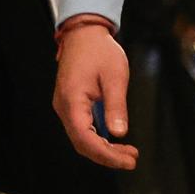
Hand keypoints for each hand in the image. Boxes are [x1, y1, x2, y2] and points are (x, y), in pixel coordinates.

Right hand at [53, 24, 138, 170]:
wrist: (84, 33)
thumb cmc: (98, 50)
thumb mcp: (115, 76)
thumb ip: (116, 106)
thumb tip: (119, 132)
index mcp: (72, 101)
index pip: (86, 139)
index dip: (106, 155)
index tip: (127, 160)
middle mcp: (64, 107)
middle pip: (82, 144)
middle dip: (107, 156)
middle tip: (131, 159)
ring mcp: (65, 106)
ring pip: (81, 138)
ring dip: (103, 148)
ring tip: (127, 152)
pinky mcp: (70, 104)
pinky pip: (82, 128)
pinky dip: (98, 138)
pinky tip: (114, 139)